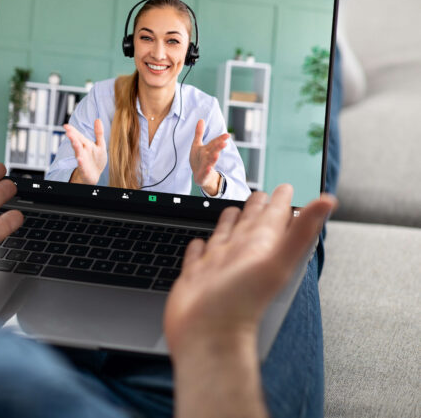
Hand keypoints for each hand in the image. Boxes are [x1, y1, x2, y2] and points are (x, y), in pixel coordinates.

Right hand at [64, 119, 106, 184]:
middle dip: (73, 137)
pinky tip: (79, 159)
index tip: (66, 125)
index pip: (78, 136)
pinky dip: (80, 162)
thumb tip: (97, 119)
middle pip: (77, 143)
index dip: (73, 130)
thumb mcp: (100, 145)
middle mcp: (82, 151)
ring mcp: (82, 160)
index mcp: (85, 144)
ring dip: (75, 147)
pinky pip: (82, 166)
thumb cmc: (96, 159)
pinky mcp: (84, 169)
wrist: (95, 175)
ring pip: (78, 153)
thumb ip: (98, 133)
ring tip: (73, 141)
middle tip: (68, 131)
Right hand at [163, 185, 335, 360]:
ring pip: (225, 238)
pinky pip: (197, 257)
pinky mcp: (194, 278)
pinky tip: (199, 242)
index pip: (273, 220)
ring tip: (233, 210)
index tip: (284, 188)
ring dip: (229, 223)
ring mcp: (217, 268)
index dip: (279, 202)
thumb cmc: (241, 303)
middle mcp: (240, 257)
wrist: (207, 335)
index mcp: (260, 250)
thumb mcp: (276, 261)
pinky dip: (198, 248)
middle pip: (250, 226)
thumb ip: (301, 231)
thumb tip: (328, 201)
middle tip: (260, 192)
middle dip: (256, 208)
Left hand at [189, 119, 228, 188]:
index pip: (214, 143)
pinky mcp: (203, 174)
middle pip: (214, 151)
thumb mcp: (197, 145)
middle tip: (225, 142)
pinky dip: (207, 170)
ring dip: (213, 158)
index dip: (220, 139)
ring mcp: (206, 166)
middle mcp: (208, 157)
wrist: (200, 176)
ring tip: (217, 154)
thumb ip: (199, 133)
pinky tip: (209, 169)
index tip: (228, 135)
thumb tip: (201, 119)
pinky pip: (205, 172)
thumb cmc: (199, 159)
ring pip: (210, 161)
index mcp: (207, 149)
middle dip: (218, 147)